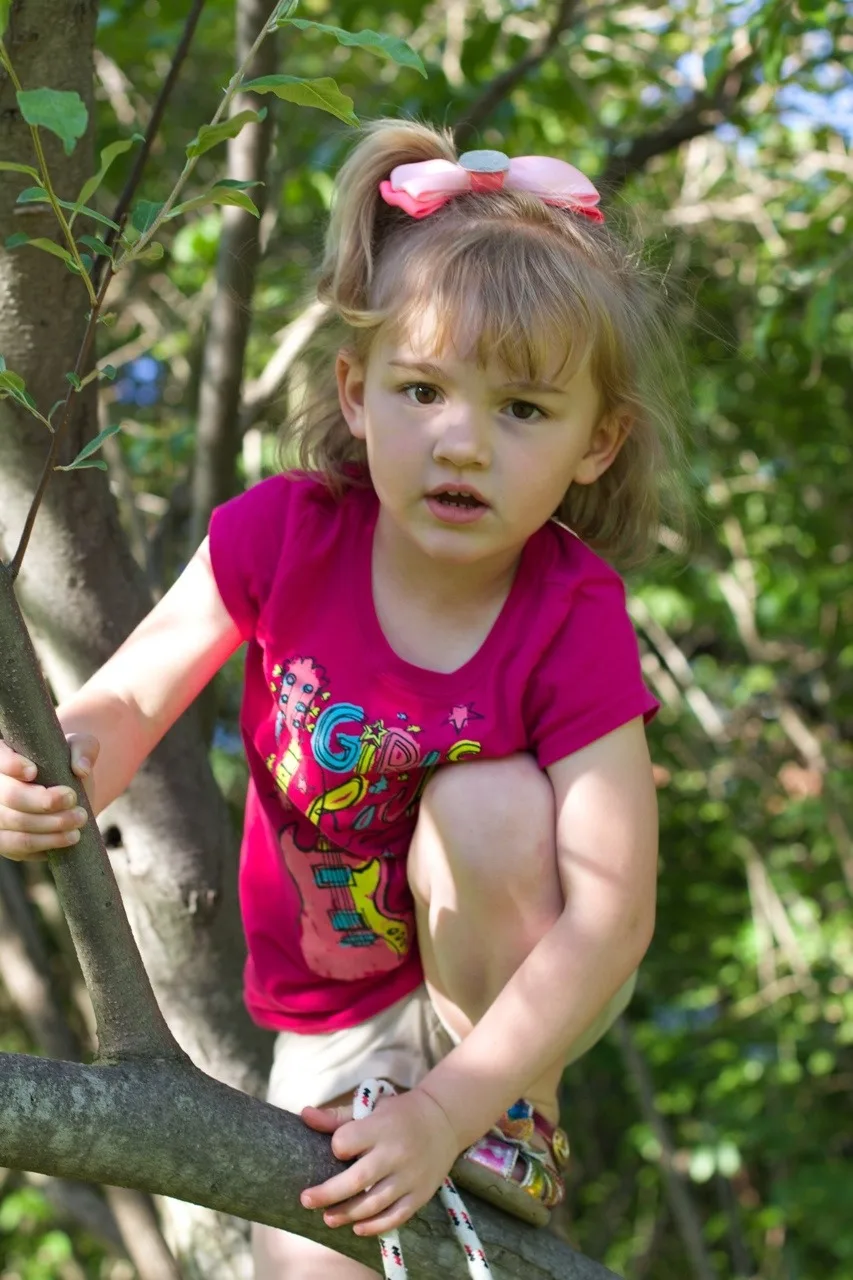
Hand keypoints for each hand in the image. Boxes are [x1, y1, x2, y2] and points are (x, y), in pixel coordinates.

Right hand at [0, 734, 97, 860]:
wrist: (70, 804)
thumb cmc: (68, 770)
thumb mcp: (81, 750)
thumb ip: (84, 748)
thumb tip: (81, 769)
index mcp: (7, 757)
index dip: (11, 765)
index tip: (33, 772)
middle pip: (9, 795)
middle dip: (44, 800)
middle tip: (73, 799)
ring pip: (16, 822)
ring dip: (51, 823)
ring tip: (79, 818)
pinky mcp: (4, 840)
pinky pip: (19, 845)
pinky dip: (47, 842)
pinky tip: (70, 836)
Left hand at [300, 1086, 460, 1235]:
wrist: (444, 1120)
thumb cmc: (399, 1113)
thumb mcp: (371, 1107)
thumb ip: (337, 1117)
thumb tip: (304, 1115)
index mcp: (381, 1126)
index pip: (347, 1142)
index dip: (338, 1147)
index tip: (336, 1149)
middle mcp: (396, 1153)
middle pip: (357, 1179)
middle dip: (328, 1193)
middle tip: (306, 1200)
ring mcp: (410, 1176)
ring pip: (374, 1203)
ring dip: (348, 1214)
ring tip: (328, 1218)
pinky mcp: (420, 1194)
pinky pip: (396, 1216)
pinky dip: (376, 1226)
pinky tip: (358, 1227)